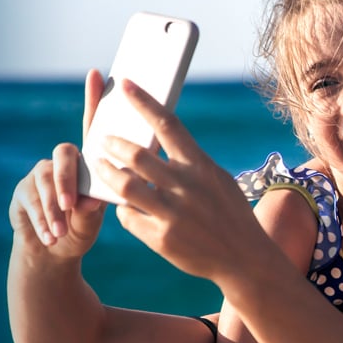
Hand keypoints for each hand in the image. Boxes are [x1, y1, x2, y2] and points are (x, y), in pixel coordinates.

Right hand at [8, 70, 107, 258]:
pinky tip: (50, 237)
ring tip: (61, 233)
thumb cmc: (80, 230)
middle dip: (67, 181)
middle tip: (73, 206)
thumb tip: (88, 200)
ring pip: (45, 182)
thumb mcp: (92, 221)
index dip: (93, 100)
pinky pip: (30, 200)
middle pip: (63, 155)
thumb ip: (92, 208)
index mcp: (86, 163)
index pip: (90, 127)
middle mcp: (62, 162)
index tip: (97, 74)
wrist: (53, 255)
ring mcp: (39, 175)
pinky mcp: (22, 191)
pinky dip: (42, 220)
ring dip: (53, 210)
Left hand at [90, 78, 271, 280]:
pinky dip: (122, 208)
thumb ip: (189, 162)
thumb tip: (157, 143)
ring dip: (107, 172)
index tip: (126, 85)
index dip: (144, 102)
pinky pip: (129, 216)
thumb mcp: (216, 179)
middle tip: (102, 138)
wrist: (244, 257)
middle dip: (114, 143)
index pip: (168, 124)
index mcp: (200, 166)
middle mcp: (186, 186)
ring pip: (125, 185)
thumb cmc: (229, 212)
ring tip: (98, 164)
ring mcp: (172, 213)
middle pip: (137, 155)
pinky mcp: (162, 238)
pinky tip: (122, 204)